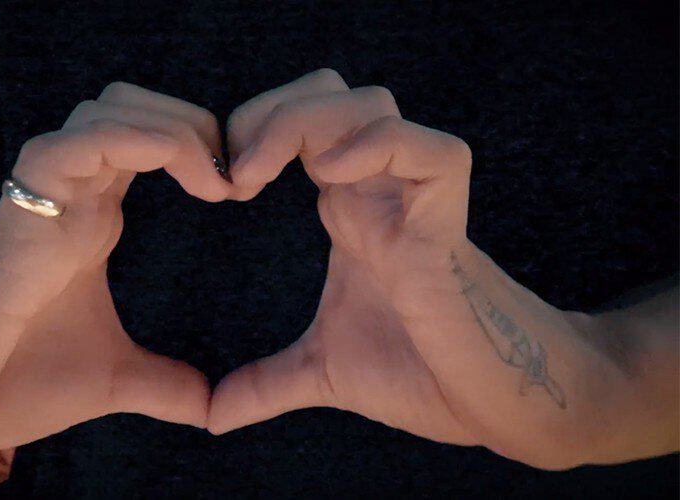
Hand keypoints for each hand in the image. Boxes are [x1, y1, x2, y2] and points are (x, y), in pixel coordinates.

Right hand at [0, 83, 227, 461]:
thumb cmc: (11, 380)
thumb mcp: (112, 379)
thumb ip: (163, 385)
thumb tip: (212, 410)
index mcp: (94, 216)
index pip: (149, 140)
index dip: (201, 147)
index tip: (242, 193)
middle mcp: (71, 193)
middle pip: (133, 105)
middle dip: (193, 122)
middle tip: (235, 177)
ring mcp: (45, 194)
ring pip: (109, 108)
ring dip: (174, 128)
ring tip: (217, 181)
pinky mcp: (25, 206)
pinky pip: (80, 140)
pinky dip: (141, 141)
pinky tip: (184, 177)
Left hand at [208, 69, 657, 468]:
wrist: (493, 404)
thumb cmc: (419, 373)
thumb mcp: (321, 373)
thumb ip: (263, 386)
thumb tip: (210, 418)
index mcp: (344, 207)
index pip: (299, 120)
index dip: (252, 128)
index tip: (214, 183)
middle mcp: (375, 190)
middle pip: (327, 92)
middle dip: (269, 111)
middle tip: (232, 171)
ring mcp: (412, 199)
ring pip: (370, 104)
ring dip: (303, 122)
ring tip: (256, 177)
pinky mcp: (448, 223)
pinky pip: (430, 150)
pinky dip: (379, 146)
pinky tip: (332, 177)